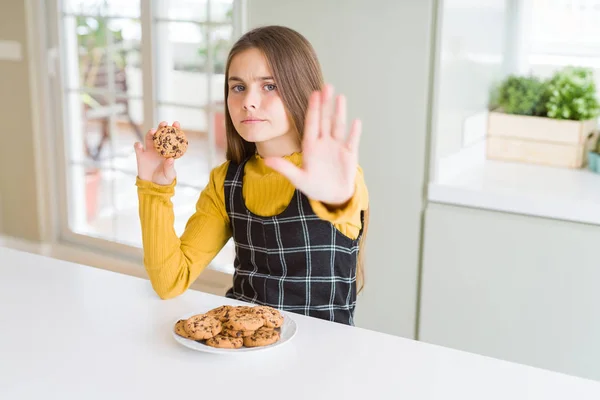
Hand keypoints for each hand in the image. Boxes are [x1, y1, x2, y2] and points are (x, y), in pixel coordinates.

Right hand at [134, 121, 179, 185]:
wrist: (152, 186)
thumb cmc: (164, 180)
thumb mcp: (169, 175)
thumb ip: (169, 167)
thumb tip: (170, 159)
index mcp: (168, 151)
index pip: (172, 138)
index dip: (174, 129)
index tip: (176, 123)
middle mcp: (159, 149)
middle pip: (160, 135)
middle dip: (162, 127)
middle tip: (164, 123)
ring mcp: (149, 151)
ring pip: (149, 138)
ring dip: (150, 133)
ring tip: (153, 131)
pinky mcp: (140, 156)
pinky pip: (138, 148)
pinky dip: (138, 145)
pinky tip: (139, 145)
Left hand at [264, 84, 361, 205]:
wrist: (333, 196)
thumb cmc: (314, 186)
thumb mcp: (299, 179)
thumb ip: (285, 169)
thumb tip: (267, 161)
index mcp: (310, 146)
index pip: (311, 124)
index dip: (312, 109)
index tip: (313, 94)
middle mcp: (324, 142)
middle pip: (325, 119)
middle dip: (325, 104)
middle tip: (327, 86)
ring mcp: (337, 146)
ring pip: (338, 126)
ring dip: (340, 112)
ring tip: (340, 97)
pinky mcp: (349, 153)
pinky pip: (352, 140)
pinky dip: (354, 132)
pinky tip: (356, 122)